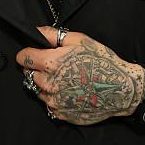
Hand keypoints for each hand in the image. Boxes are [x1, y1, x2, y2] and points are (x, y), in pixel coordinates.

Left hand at [16, 26, 144, 124]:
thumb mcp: (79, 40)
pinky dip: (54, 97)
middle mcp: (49, 84)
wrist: (120, 89)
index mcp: (52, 63)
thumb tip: (37, 31)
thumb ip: (54, 35)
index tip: (32, 53)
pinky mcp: (61, 114)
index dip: (27, 53)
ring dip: (45, 83)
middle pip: (29, 74)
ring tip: (64, 77)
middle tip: (54, 64)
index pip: (24, 58)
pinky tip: (69, 90)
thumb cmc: (102, 61)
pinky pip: (48, 104)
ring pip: (38, 90)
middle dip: (37, 68)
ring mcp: (54, 101)